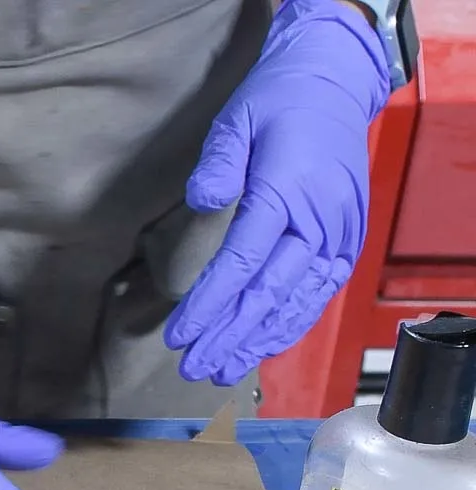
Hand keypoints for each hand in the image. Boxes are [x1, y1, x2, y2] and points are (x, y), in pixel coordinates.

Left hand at [164, 0, 389, 385]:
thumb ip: (217, 163)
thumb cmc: (277, 103)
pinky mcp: (347, 243)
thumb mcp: (236, 120)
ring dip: (256, 342)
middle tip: (192, 368)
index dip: (207, 307)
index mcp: (286, 193)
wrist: (335, 84)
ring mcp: (338, 236)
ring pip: (296, 304)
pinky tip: (261, 348)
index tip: (177, 337)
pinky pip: (318, 295)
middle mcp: (318, 222)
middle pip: (267, 295)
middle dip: (227, 337)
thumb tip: (202, 202)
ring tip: (220, 370)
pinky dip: (290, 326)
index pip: (240, 265)